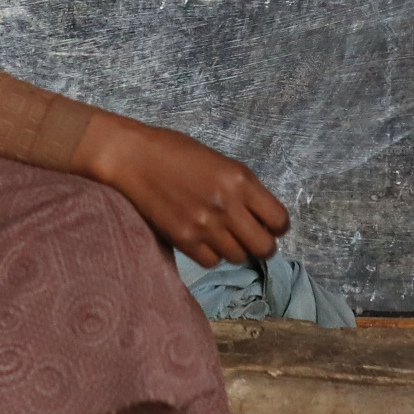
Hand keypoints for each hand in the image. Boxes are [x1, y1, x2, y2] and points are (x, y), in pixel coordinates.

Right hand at [72, 112, 289, 267]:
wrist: (134, 158)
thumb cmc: (177, 152)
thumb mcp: (222, 162)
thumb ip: (244, 189)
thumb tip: (261, 216)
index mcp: (241, 180)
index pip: (279, 220)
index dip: (278, 226)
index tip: (271, 225)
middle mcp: (227, 206)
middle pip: (264, 247)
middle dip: (263, 245)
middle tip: (253, 238)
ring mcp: (205, 226)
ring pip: (238, 257)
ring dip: (236, 249)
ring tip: (224, 235)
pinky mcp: (183, 240)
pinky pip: (212, 261)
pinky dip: (212, 254)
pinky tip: (205, 240)